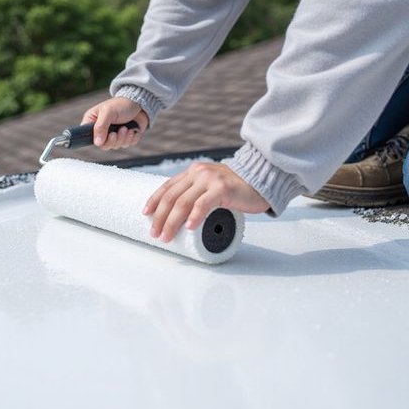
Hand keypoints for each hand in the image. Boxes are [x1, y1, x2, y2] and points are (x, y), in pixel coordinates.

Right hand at [82, 97, 148, 149]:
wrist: (139, 104)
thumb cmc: (121, 104)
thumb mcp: (108, 112)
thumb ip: (101, 127)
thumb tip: (97, 142)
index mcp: (93, 121)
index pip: (88, 136)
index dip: (96, 139)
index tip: (106, 135)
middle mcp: (102, 129)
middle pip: (103, 145)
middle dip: (114, 139)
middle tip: (119, 130)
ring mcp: (113, 134)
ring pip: (115, 146)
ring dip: (123, 138)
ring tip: (126, 128)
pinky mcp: (124, 137)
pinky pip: (126, 145)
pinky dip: (131, 138)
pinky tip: (132, 130)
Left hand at [144, 162, 269, 241]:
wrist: (262, 179)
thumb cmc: (237, 188)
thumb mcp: (212, 186)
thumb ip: (198, 193)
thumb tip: (181, 217)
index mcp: (193, 172)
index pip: (167, 186)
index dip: (154, 200)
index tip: (145, 214)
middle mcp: (198, 173)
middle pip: (172, 197)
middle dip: (160, 217)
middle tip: (155, 233)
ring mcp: (210, 179)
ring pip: (183, 202)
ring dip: (172, 222)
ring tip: (167, 236)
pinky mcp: (223, 188)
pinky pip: (204, 204)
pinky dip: (194, 216)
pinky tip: (188, 227)